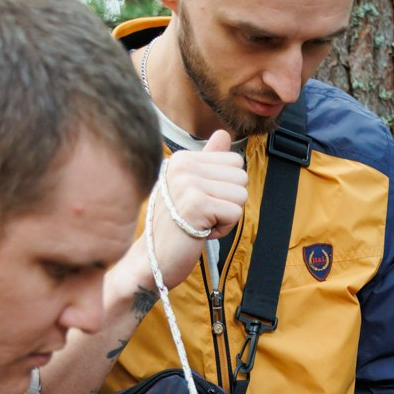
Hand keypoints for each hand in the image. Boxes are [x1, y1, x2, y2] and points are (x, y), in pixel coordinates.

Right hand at [113, 128, 247, 301]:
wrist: (153, 259)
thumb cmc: (174, 227)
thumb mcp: (190, 187)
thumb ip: (209, 161)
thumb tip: (224, 134)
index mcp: (183, 159)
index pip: (234, 161)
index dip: (225, 188)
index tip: (201, 203)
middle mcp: (183, 166)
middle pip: (241, 177)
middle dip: (228, 202)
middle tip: (201, 216)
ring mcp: (188, 183)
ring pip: (241, 195)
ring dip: (226, 217)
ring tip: (200, 223)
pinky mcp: (196, 204)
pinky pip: (235, 213)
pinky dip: (223, 229)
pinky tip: (201, 232)